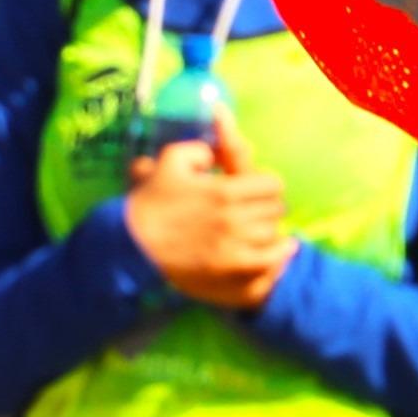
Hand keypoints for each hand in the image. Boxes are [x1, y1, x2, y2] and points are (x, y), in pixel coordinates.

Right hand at [123, 120, 297, 311]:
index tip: (257, 189)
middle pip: (275, 208)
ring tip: (263, 227)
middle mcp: (233, 217)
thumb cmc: (151, 202)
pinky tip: (284, 248)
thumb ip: (201, 150)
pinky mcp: (228, 266)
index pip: (271, 184)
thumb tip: (217, 154)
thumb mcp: (170, 161)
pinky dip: (279, 253)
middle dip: (267, 205)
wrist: (133, 244)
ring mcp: (233, 244)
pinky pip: (269, 259)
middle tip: (257, 209)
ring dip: (268, 228)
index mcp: (224, 189)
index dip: (266, 185)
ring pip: (272, 232)